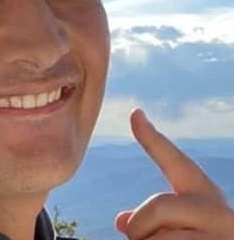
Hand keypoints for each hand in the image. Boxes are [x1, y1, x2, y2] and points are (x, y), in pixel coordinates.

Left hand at [114, 109, 233, 239]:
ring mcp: (220, 236)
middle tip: (140, 239)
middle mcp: (217, 211)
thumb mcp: (183, 224)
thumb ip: (153, 216)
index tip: (134, 112)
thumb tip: (120, 222)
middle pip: (156, 207)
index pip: (174, 160)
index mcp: (202, 194)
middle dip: (138, 228)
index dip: (151, 137)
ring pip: (157, 239)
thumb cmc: (202, 239)